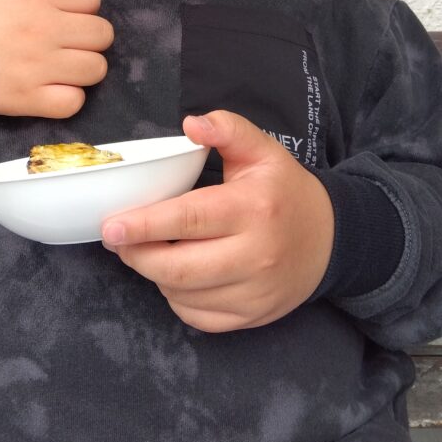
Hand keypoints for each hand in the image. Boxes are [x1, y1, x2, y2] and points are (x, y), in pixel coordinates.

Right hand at [0, 0, 113, 116]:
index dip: (83, 9)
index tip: (65, 18)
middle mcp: (41, 28)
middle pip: (103, 34)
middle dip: (90, 39)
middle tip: (67, 45)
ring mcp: (36, 66)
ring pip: (96, 69)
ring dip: (84, 70)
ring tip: (61, 69)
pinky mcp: (27, 100)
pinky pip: (75, 102)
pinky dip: (68, 100)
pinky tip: (52, 91)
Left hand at [101, 110, 333, 332]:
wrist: (329, 239)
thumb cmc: (285, 191)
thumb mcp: (263, 151)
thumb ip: (228, 129)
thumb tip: (191, 124)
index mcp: (253, 209)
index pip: (189, 220)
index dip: (145, 225)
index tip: (112, 226)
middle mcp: (256, 255)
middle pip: (179, 267)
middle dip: (138, 256)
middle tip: (118, 240)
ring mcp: (255, 293)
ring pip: (184, 295)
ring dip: (153, 275)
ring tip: (145, 252)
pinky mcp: (252, 317)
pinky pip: (198, 317)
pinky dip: (176, 299)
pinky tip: (174, 276)